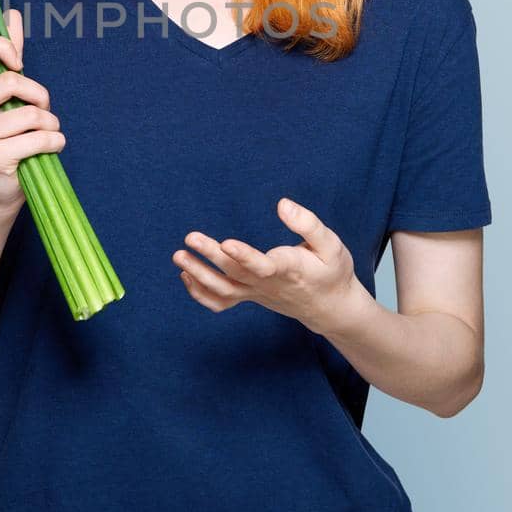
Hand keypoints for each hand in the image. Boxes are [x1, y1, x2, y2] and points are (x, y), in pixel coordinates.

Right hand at [0, 7, 64, 217]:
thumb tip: (10, 12)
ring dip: (50, 124)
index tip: (19, 63)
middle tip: (42, 110)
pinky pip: (39, 137)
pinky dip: (55, 141)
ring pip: (30, 113)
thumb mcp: (3, 95)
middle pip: (10, 80)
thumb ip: (7, 53)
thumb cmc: (3, 138)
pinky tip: (51, 148)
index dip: (2, 46)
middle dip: (39, 94)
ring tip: (46, 134)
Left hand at [174, 197, 361, 332]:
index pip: (263, 265)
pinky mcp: (250, 296)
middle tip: (190, 238)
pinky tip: (186, 275)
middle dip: (210, 255)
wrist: (330, 307)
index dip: (244, 256)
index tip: (226, 243)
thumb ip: (309, 225)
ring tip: (179, 255)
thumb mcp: (331, 246)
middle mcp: (268, 284)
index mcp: (289, 269)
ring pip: (224, 289)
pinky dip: (201, 293)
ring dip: (199, 274)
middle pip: (235, 273)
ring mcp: (256, 293)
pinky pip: (222, 301)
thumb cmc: (331, 271)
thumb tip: (283, 204)